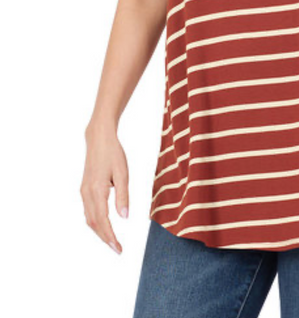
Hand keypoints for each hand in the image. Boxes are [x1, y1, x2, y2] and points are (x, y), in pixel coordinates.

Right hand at [80, 124, 128, 254]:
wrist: (99, 138)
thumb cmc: (113, 153)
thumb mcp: (122, 173)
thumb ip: (123, 195)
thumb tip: (125, 217)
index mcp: (97, 191)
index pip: (102, 220)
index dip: (110, 236)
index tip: (118, 248)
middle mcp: (87, 193)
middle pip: (94, 223)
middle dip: (105, 238)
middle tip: (117, 249)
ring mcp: (84, 191)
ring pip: (89, 218)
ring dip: (99, 231)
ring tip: (112, 241)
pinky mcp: (84, 188)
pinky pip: (88, 210)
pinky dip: (96, 222)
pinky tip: (104, 225)